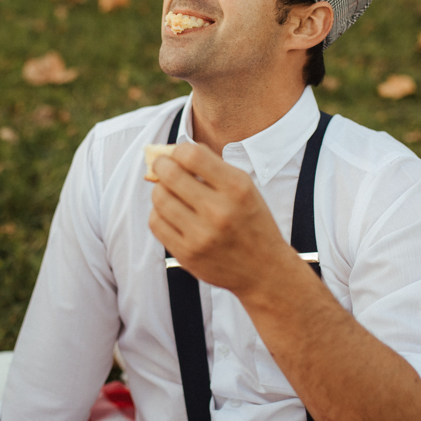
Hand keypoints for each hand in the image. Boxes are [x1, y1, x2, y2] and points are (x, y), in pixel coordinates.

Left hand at [148, 143, 301, 298]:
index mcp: (237, 188)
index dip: (179, 150)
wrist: (264, 270)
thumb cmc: (252, 223)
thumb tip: (176, 150)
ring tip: (169, 192)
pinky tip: (170, 212)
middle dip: (162, 165)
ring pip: (159, 198)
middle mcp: (219, 211)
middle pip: (170, 175)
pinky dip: (158, 213)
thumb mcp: (246, 188)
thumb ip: (213, 166)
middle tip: (164, 167)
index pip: (192, 155)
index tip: (179, 155)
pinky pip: (156, 223)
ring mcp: (201, 235)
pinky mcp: (187, 254)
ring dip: (160, 190)